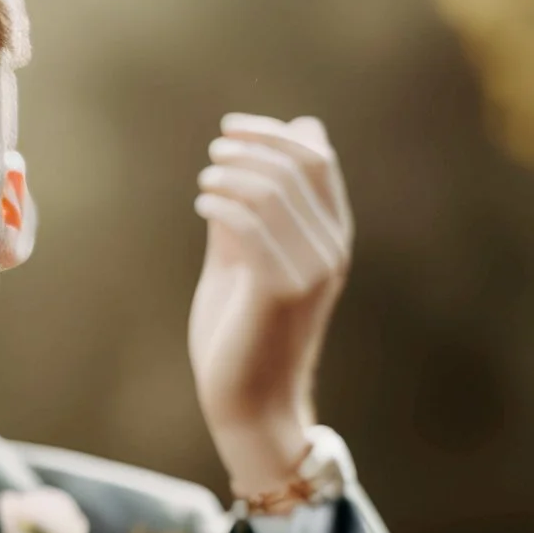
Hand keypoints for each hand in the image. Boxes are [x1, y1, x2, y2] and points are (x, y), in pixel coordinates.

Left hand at [188, 113, 351, 492]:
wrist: (250, 404)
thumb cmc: (242, 334)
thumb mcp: (242, 263)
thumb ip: (246, 216)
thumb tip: (244, 159)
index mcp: (330, 239)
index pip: (318, 163)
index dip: (276, 135)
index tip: (233, 128)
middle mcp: (330, 249)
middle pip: (298, 167)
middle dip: (252, 145)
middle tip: (214, 149)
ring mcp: (311, 270)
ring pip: (275, 191)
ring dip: (232, 172)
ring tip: (205, 180)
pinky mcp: (281, 289)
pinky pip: (253, 226)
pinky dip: (222, 204)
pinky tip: (203, 204)